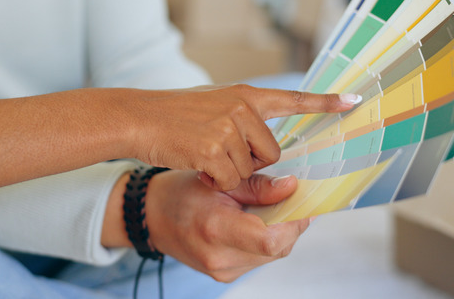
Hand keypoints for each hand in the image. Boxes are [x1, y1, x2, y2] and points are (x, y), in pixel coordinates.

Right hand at [129, 85, 358, 190]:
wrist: (138, 118)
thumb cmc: (173, 116)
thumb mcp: (213, 108)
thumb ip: (242, 122)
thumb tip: (265, 153)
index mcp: (244, 95)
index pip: (291, 98)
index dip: (324, 102)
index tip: (352, 101)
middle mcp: (242, 107)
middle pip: (271, 153)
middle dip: (250, 163)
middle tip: (218, 152)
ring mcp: (228, 126)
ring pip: (249, 170)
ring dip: (228, 173)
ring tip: (202, 155)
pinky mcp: (214, 148)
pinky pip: (231, 180)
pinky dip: (215, 181)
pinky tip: (197, 166)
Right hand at [144, 171, 309, 281]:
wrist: (153, 216)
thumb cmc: (181, 193)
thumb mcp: (218, 179)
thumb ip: (258, 186)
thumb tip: (292, 186)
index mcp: (215, 229)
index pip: (269, 239)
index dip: (294, 221)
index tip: (300, 200)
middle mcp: (220, 257)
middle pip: (277, 248)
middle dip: (291, 222)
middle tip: (289, 198)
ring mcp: (223, 270)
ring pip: (273, 255)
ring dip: (281, 231)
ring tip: (270, 207)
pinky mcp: (226, 274)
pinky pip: (261, 258)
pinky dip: (267, 239)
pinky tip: (257, 221)